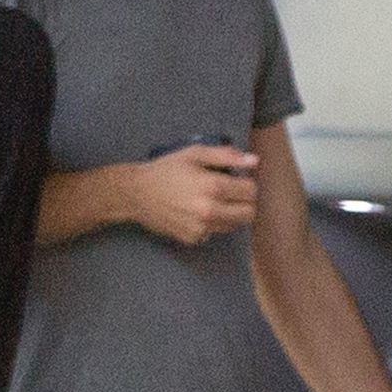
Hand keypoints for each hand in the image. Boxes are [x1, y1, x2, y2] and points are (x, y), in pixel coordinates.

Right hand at [129, 145, 257, 246]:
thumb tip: (254, 162)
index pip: (250, 191)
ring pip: (234, 225)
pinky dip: (213, 223)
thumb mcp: (195, 153)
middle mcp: (209, 211)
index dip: (247, 183)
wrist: (137, 193)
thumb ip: (227, 156)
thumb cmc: (167, 169)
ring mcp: (201, 228)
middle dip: (245, 201)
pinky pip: (215, 232)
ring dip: (231, 213)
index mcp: (213, 186)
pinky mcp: (193, 238)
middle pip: (248, 213)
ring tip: (214, 200)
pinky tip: (198, 211)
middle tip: (231, 192)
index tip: (237, 179)